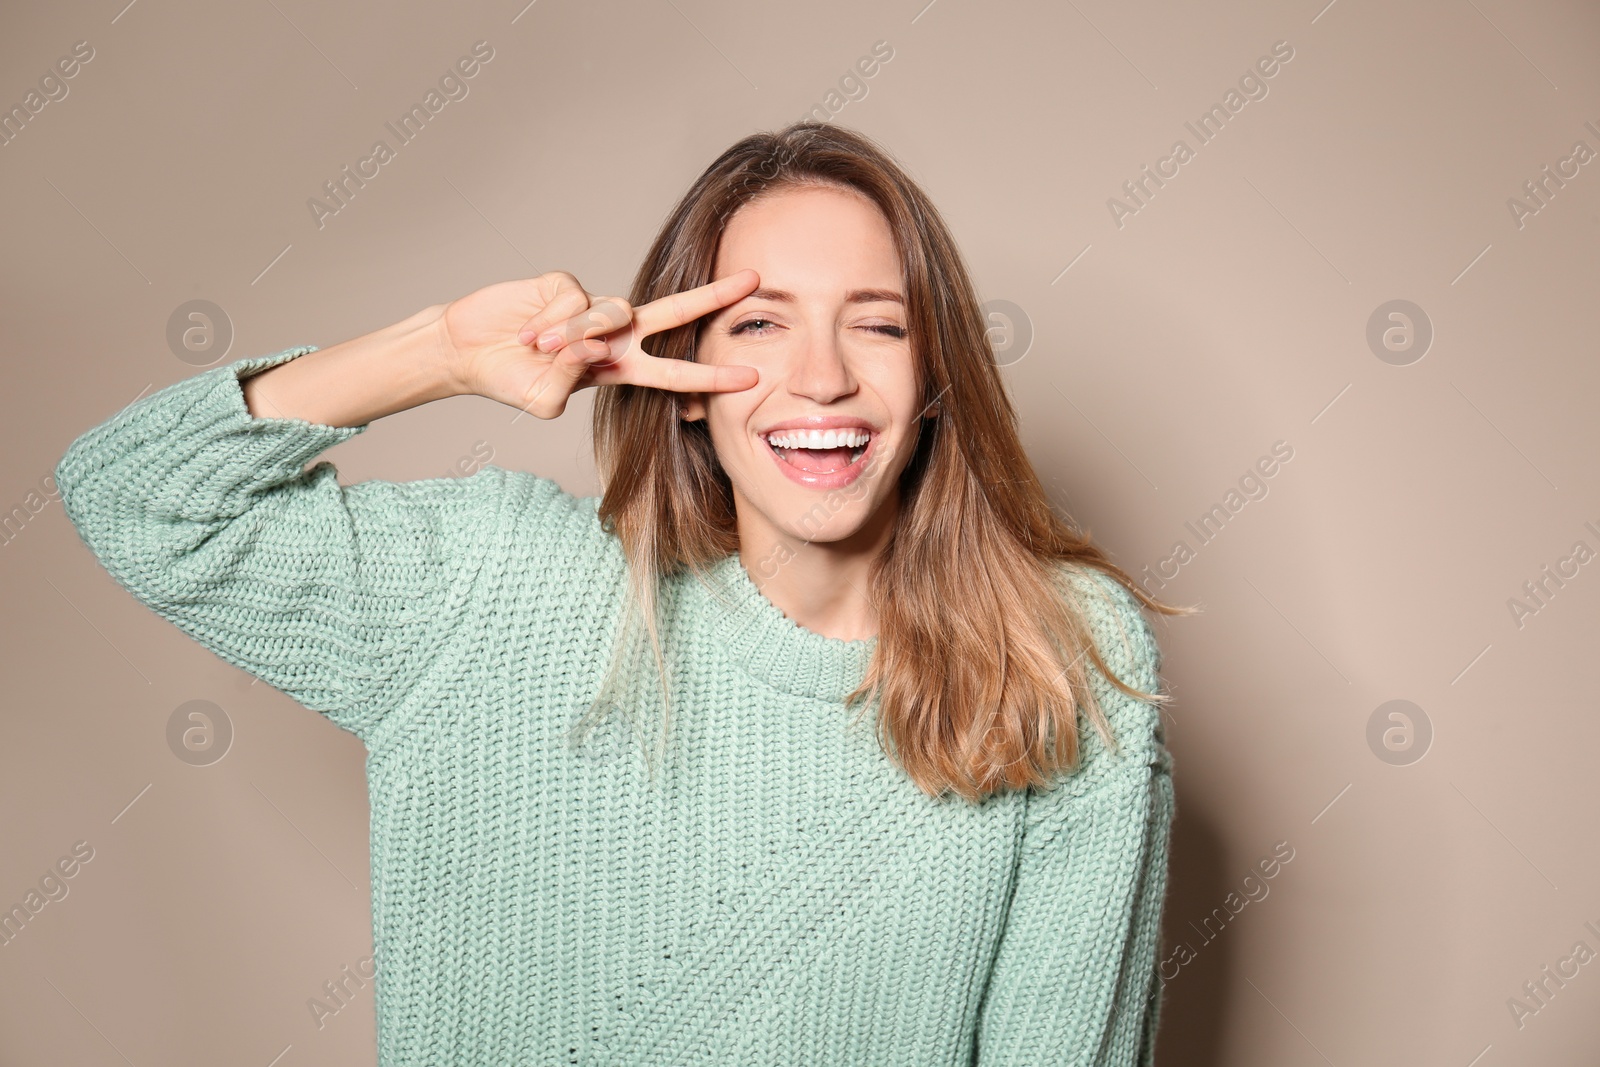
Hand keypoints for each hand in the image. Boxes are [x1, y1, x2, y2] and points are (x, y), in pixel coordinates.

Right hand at [438, 269, 760, 419]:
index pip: (675, 374)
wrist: (465, 350)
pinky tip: (526, 332)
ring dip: (571, 340)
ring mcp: (592, 307)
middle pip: (675, 313)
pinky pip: (573, 303)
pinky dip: (548, 323)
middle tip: (755, 281)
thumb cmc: (510, 380)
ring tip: (535, 350)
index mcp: (619, 368)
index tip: (751, 376)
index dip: (711, 376)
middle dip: (714, 297)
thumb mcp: (544, 400)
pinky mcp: (565, 284)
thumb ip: (570, 381)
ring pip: (608, 315)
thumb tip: (591, 345)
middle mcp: (615, 335)